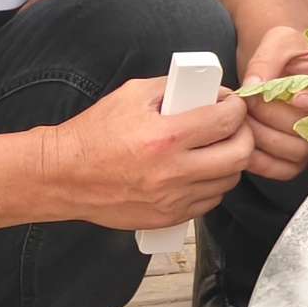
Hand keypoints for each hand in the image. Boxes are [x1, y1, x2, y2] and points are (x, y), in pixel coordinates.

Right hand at [44, 74, 255, 229]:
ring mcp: (172, 199)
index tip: (231, 104)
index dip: (236, 107)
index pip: (227, 121)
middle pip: (240, 156)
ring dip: (229, 162)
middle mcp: (173, 172)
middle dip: (244, 135)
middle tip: (232, 127)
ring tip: (215, 148)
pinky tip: (198, 171)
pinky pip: (209, 202)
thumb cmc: (94, 134)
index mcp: (165, 137)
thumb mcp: (132, 95)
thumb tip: (208, 90)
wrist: (63, 176)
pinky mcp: (167, 218)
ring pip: (228, 182)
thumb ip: (174, 88)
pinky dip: (211, 185)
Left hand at [235, 26, 307, 179]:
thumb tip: (255, 84)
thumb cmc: (289, 53)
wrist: (284, 70)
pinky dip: (262, 162)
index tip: (298, 97)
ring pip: (298, 151)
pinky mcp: (300, 156)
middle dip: (275, 115)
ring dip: (264, 135)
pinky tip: (245, 142)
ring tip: (244, 117)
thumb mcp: (281, 41)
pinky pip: (286, 170)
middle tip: (250, 100)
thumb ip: (269, 57)